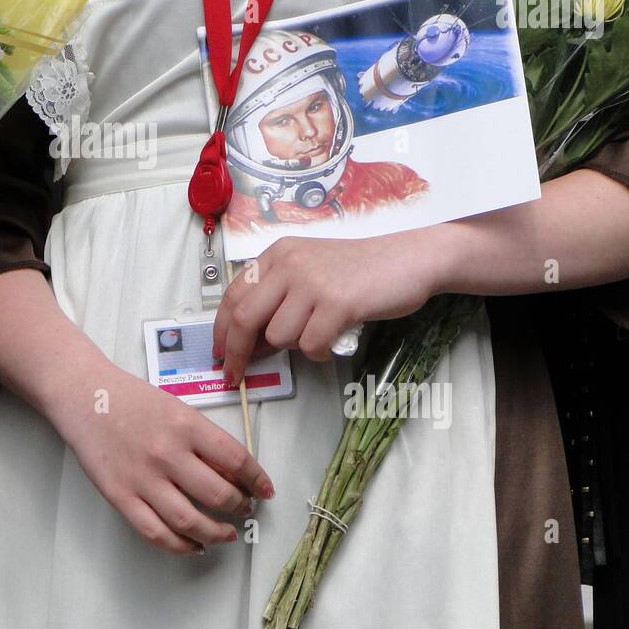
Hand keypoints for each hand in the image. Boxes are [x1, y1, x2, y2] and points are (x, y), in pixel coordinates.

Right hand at [51, 367, 273, 554]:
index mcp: (186, 425)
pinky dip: (180, 545)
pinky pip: (156, 532)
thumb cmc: (132, 400)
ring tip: (226, 533)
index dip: (258, 480)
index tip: (265, 490)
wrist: (86, 397)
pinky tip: (193, 544)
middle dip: (240, 508)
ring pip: (191, 521)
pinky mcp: (121, 496)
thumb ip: (204, 439)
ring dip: (216, 533)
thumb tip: (234, 474)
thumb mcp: (177, 408)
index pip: (236, 460)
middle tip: (245, 509)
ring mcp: (143, 478)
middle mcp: (167, 453)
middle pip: (219, 495)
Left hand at [214, 229, 450, 384]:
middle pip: (244, 318)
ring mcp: (313, 282)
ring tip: (317, 333)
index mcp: (278, 253)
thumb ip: (277, 298)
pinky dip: (319, 352)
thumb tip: (249, 342)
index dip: (220, 330)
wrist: (408, 260)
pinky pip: (310, 345)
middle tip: (236, 375)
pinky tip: (332, 341)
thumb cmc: (358, 271)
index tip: (220, 353)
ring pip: (279, 335)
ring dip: (294, 346)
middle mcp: (290, 263)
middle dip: (237, 352)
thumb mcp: (308, 270)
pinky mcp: (337, 303)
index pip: (233, 295)